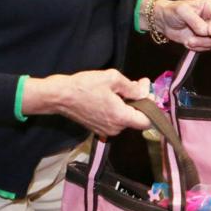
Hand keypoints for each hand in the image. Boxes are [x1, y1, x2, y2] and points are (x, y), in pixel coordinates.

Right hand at [24, 69, 151, 137]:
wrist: (59, 96)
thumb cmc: (85, 86)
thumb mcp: (112, 79)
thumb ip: (132, 87)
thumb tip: (145, 90)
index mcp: (121, 117)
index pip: (147, 122)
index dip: (151, 107)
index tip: (148, 92)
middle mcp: (115, 128)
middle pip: (136, 119)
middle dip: (139, 102)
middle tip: (136, 84)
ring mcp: (105, 131)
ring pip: (125, 119)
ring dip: (128, 105)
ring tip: (121, 89)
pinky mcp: (97, 129)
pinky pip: (115, 120)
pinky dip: (118, 110)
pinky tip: (111, 97)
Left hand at [154, 0, 210, 50]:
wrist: (163, 21)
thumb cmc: (172, 11)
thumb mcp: (182, 11)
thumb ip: (195, 20)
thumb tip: (206, 31)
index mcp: (210, 7)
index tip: (209, 31)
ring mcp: (208, 30)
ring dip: (202, 43)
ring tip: (189, 41)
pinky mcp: (203, 40)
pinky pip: (206, 47)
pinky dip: (198, 47)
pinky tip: (188, 42)